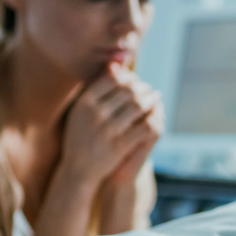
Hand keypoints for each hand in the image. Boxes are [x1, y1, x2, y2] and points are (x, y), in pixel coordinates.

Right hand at [60, 64, 161, 184]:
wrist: (78, 170)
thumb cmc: (81, 137)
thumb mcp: (80, 111)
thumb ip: (96, 88)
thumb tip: (116, 65)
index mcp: (85, 102)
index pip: (113, 79)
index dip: (128, 77)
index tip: (135, 79)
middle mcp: (95, 114)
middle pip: (128, 91)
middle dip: (143, 88)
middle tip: (149, 88)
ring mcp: (108, 130)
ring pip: (138, 106)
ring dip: (151, 100)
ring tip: (155, 97)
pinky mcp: (120, 145)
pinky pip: (144, 127)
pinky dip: (153, 118)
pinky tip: (157, 115)